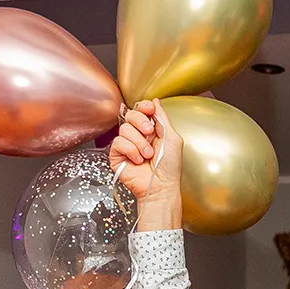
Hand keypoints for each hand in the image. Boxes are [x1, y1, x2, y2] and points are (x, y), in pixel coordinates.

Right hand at [108, 99, 183, 231]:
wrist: (161, 187)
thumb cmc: (169, 168)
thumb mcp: (172, 138)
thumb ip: (163, 118)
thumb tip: (156, 102)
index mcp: (151, 130)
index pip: (142, 110)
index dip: (144, 107)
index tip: (149, 110)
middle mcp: (138, 136)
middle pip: (131, 114)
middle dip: (141, 122)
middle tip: (150, 133)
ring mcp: (127, 145)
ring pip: (124, 129)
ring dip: (139, 142)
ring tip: (147, 155)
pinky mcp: (117, 155)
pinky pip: (118, 142)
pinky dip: (130, 150)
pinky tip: (137, 160)